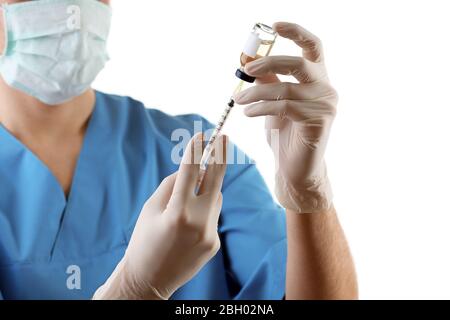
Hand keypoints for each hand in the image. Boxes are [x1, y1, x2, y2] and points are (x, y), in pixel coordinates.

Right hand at [93, 134, 227, 299]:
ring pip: (215, 198)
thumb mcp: (150, 209)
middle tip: (224, 138)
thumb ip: (171, 185)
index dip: (197, 150)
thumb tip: (192, 169)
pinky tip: (187, 226)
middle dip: (220, 157)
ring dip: (206, 191)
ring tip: (188, 201)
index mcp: (177, 212)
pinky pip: (213, 217)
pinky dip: (204, 212)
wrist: (149, 279)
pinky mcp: (214, 243)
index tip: (202, 134)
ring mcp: (210, 234)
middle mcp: (198, 222)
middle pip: (215, 180)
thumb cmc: (143, 240)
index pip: (191, 172)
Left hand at [234, 22, 336, 213]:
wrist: (295, 168)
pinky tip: (248, 112)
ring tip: (239, 100)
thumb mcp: (274, 102)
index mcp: (317, 78)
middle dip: (269, 62)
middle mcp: (326, 88)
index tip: (275, 25)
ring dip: (256, 93)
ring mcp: (325, 105)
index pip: (314, 47)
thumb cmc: (285, 134)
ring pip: (285, 89)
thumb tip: (250, 59)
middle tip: (245, 69)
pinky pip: (284, 107)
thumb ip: (268, 81)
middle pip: (299, 63)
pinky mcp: (318, 121)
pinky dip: (261, 107)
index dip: (297, 32)